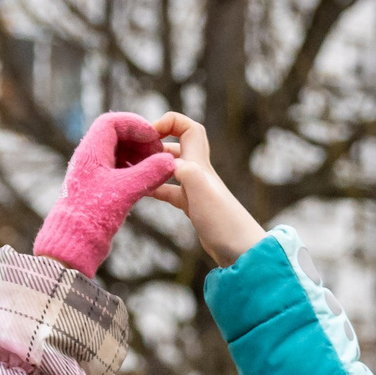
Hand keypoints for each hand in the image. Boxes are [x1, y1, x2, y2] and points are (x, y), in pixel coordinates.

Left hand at [33, 112, 176, 275]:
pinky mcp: (97, 187)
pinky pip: (117, 168)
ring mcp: (92, 172)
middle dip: (139, 140)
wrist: (72, 242)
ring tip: (155, 167)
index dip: (135, 125)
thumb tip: (171, 161)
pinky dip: (133, 169)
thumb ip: (150, 173)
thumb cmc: (92, 215)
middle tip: (157, 153)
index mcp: (90, 151)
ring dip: (138, 155)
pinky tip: (146, 181)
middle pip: (116, 135)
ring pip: (117, 152)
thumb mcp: (126, 191)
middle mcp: (89, 158)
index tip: (154, 137)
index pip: (112, 123)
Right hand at [145, 113, 265, 266]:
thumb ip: (185, 171)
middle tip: (134, 151)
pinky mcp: (193, 207)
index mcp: (200, 163)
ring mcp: (196, 190)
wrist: (242, 252)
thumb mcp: (201, 192)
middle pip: (177, 144)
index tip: (148, 134)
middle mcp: (199, 172)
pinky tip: (143, 192)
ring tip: (132, 169)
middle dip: (155, 142)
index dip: (169, 123)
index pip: (188, 127)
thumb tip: (163, 159)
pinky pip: (170, 191)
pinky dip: (156, 188)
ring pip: (171, 168)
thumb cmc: (223, 221)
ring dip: (153, 165)